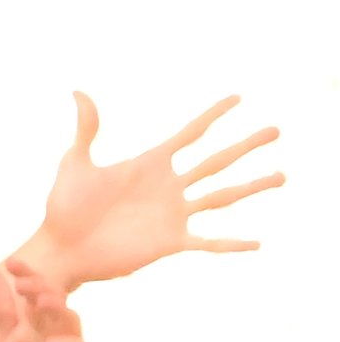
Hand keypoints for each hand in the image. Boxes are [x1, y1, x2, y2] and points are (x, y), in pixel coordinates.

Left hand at [0, 259, 101, 341]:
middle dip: (41, 289)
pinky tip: (53, 341)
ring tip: (40, 301)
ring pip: (71, 322)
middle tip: (22, 283)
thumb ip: (2, 312)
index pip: (38, 291)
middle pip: (56, 301)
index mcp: (44, 320)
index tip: (10, 262)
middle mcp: (61, 327)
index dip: (27, 275)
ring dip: (57, 310)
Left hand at [25, 93, 282, 289]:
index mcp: (150, 165)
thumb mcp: (75, 164)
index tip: (237, 98)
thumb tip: (78, 91)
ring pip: (222, 197)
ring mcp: (172, 215)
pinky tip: (257, 243)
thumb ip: (85, 130)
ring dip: (253, 186)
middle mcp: (168, 188)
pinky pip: (208, 242)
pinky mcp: (169, 243)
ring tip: (282, 176)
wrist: (59, 250)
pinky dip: (232, 243)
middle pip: (217, 161)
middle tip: (277, 130)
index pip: (190, 134)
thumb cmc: (63, 210)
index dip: (213, 115)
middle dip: (247, 146)